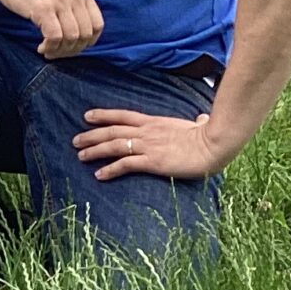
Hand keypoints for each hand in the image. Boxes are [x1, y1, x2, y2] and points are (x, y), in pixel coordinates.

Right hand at [0, 0, 102, 58]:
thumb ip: (73, 5)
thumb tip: (78, 35)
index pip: (97, 25)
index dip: (87, 43)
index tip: (73, 47)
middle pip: (85, 35)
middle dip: (72, 50)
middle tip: (57, 52)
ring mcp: (59, 1)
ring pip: (71, 38)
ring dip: (60, 51)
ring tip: (48, 50)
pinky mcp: (42, 8)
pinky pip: (55, 37)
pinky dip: (49, 47)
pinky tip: (41, 47)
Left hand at [73, 109, 226, 181]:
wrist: (214, 144)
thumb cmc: (210, 135)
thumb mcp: (198, 125)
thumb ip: (196, 121)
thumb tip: (202, 117)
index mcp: (155, 122)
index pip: (123, 116)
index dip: (103, 115)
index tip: (87, 116)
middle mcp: (147, 132)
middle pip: (112, 130)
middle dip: (91, 135)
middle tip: (76, 140)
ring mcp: (148, 146)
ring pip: (114, 145)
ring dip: (95, 151)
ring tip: (80, 156)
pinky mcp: (152, 162)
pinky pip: (125, 164)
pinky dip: (109, 169)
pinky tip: (99, 175)